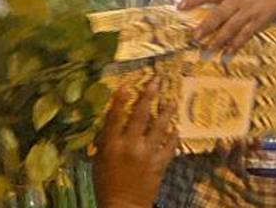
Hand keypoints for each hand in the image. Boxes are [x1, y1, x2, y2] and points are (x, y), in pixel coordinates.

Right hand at [95, 77, 177, 207]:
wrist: (122, 205)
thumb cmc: (106, 183)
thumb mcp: (99, 162)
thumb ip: (106, 142)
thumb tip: (111, 124)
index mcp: (110, 145)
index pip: (115, 116)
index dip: (122, 99)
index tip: (129, 83)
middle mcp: (129, 145)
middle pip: (140, 115)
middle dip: (149, 95)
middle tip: (157, 80)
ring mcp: (146, 153)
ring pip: (159, 126)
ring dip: (166, 111)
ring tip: (172, 101)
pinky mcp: (160, 163)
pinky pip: (170, 145)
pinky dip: (173, 135)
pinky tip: (176, 128)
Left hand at [179, 0, 275, 53]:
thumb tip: (201, 7)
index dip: (194, 0)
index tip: (179, 7)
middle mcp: (238, 0)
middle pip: (218, 15)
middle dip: (206, 27)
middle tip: (194, 38)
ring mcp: (248, 12)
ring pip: (230, 28)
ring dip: (218, 40)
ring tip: (207, 50)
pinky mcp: (257, 22)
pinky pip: (244, 35)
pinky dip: (235, 45)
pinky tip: (227, 53)